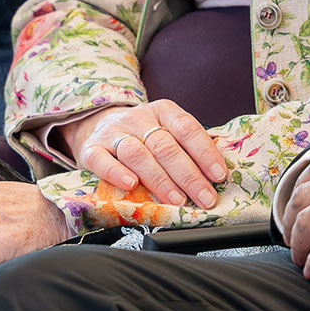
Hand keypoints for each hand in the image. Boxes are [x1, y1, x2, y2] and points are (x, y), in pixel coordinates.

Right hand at [61, 100, 227, 208]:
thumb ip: (186, 147)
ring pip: (138, 154)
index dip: (204, 152)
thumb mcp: (164, 131)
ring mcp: (113, 133)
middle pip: (165, 145)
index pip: (187, 128)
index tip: (218, 175)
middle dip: (189, 175)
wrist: (96, 126)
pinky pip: (102, 160)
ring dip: (160, 179)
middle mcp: (138, 118)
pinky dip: (116, 172)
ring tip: (177, 200)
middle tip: (204, 197)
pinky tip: (131, 185)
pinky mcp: (91, 149)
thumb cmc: (141, 136)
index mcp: (162, 111)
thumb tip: (215, 174)